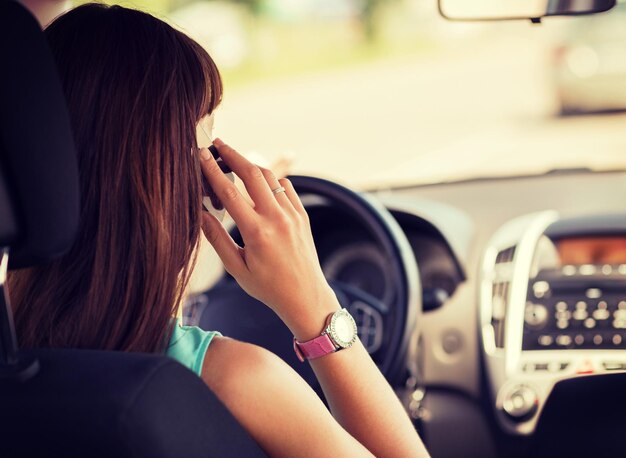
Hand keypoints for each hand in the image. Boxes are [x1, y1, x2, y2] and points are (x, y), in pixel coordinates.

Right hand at [199, 139, 338, 339]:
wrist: (305, 296)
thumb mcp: (236, 267)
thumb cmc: (267, 287)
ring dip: (251, 164)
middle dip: (232, 155)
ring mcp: (292, 214)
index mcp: (256, 232)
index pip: (229, 193)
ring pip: (270, 177)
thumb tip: (199, 213)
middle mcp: (276, 218)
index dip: (212, 171)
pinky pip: (285, 187)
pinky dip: (270, 179)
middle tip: (217, 144)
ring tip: (234, 160)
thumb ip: (216, 238)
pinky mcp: (301, 215)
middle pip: (252, 174)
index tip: (200, 154)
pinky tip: (259, 181)